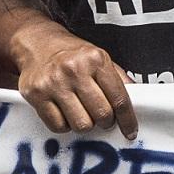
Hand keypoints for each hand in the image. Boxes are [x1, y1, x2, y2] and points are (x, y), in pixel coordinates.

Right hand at [11, 20, 137, 138]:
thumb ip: (118, 78)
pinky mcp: (37, 95)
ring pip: (81, 124)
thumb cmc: (72, 53)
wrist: (38, 42)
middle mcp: (75, 70)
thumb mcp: (99, 57)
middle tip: (103, 117)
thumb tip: (136, 99)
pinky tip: (66, 113)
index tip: (130, 131)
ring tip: (82, 113)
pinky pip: (58, 126)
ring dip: (85, 124)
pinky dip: (65, 125)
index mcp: (96, 60)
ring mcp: (54, 83)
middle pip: (102, 114)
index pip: (119, 98)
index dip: (127, 120)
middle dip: (106, 122)